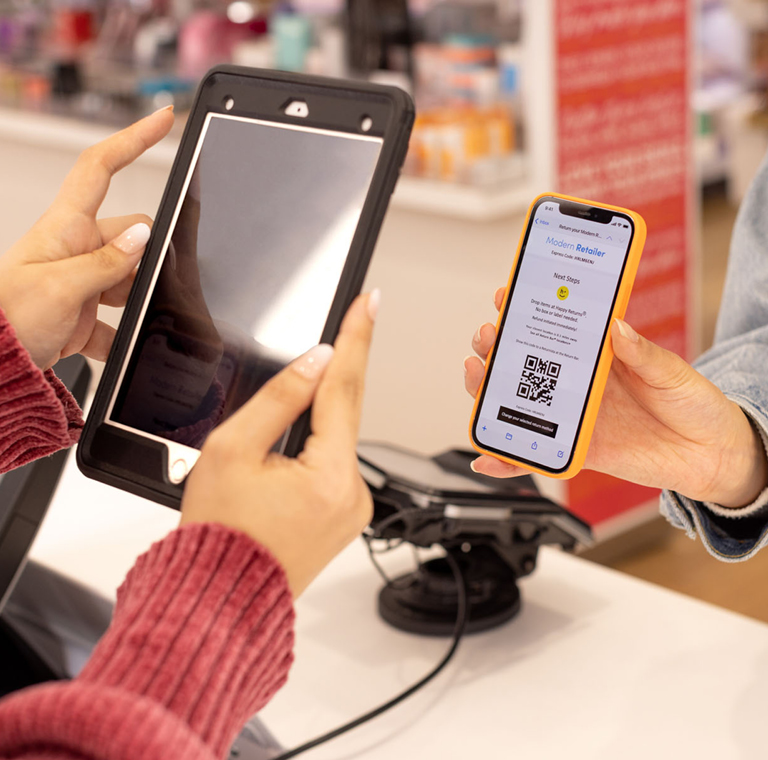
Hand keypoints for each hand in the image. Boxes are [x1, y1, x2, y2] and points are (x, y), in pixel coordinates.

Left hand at [0, 107, 174, 369]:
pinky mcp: (86, 314)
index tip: (161, 120)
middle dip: (149, 256)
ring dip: (138, 299)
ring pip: (131, 277)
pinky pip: (118, 319)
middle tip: (150, 281)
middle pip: (130, 234)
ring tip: (131, 318)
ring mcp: (83, 282)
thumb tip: (143, 237)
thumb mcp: (61, 288)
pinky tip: (123, 344)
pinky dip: (125, 333)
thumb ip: (108, 262)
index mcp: (64, 228)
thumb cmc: (7, 320)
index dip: (131, 139)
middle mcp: (76, 249)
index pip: (100, 169)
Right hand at [180, 292, 378, 596]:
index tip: (371, 303)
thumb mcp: (232, 449)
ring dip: (320, 419)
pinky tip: (292, 453)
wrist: (219, 595)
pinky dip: (319, 448)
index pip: (346, 388)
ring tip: (282, 428)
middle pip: (347, 414)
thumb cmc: (218, 533)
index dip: (357, 338)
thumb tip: (315, 361)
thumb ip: (279, 398)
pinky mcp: (346, 518)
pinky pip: (337, 466)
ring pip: (341, 440)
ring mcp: (353, 510)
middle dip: (335, 375)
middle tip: (347, 325)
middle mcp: (353, 495)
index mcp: (329, 476)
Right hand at [465, 286, 767, 508]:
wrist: (712, 456)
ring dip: (488, 390)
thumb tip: (616, 327)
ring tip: (477, 377)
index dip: (527, 310)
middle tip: (488, 336)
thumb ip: (643, 352)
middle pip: (524, 361)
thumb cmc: (695, 406)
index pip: (555, 327)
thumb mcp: (672, 371)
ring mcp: (574, 416)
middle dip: (496, 345)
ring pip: (519, 401)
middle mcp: (580, 383)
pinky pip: (535, 453)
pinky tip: (489, 455)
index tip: (506, 295)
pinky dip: (508, 458)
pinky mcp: (577, 448)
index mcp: (599, 355)